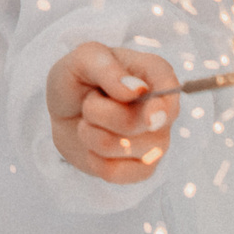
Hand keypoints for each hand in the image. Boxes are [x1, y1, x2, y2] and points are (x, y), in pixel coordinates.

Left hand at [47, 42, 178, 184]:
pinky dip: (94, 160)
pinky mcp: (143, 168)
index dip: (162, 106)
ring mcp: (156, 141)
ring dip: (91, 133)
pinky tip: (93, 147)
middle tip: (89, 101)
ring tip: (90, 121)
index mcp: (153, 73)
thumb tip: (137, 90)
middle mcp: (162, 109)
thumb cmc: (78, 79)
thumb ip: (107, 68)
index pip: (170, 88)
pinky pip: (116, 173)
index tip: (150, 117)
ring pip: (122, 147)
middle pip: (140, 122)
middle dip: (98, 112)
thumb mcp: (83, 60)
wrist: (63, 111)